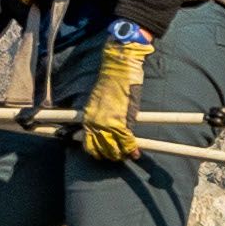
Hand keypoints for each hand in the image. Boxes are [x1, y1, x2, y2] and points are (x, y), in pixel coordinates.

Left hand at [78, 36, 152, 164]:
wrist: (118, 69)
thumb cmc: (110, 83)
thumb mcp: (98, 103)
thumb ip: (98, 118)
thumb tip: (104, 131)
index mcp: (89, 118)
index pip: (89, 144)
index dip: (97, 152)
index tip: (104, 155)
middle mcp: (96, 123)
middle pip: (101, 150)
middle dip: (111, 156)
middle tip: (118, 156)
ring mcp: (109, 123)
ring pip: (114, 148)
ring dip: (121, 154)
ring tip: (127, 155)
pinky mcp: (123, 120)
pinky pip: (127, 141)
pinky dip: (132, 148)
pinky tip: (135, 152)